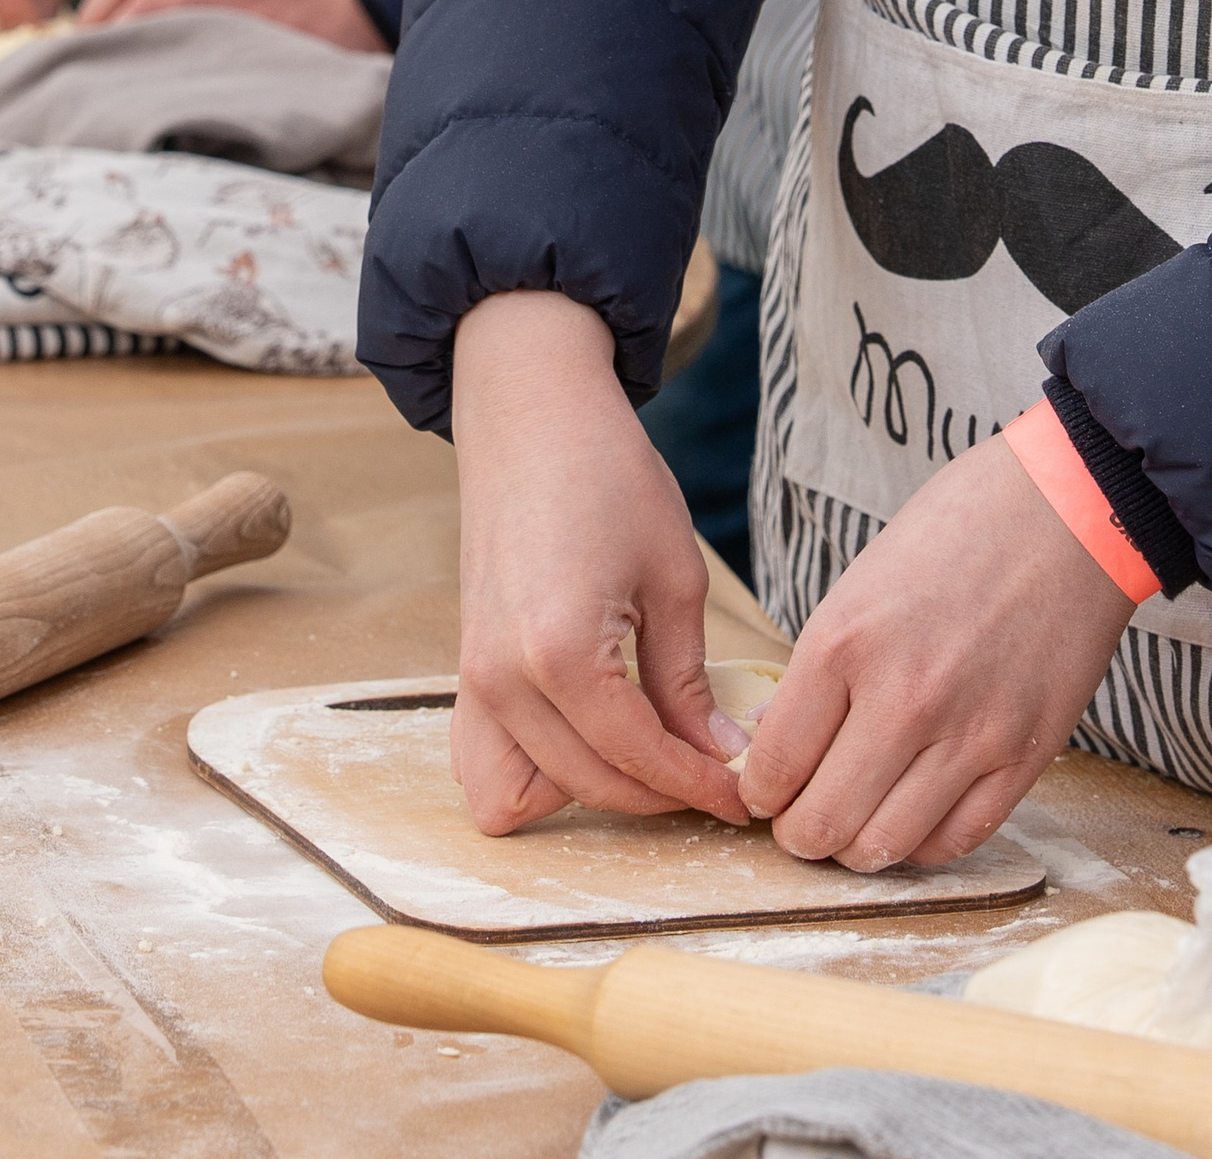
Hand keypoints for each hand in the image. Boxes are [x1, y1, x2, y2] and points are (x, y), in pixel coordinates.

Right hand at [449, 290, 752, 836]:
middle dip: (659, 793)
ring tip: (647, 758)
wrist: (532, 415)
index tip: (745, 796)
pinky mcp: (465, 668)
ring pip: (521, 795)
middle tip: (716, 774)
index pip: (638, 758)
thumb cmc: (608, 474)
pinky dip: (532, 774)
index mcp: (560, 655)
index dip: (699, 784)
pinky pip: (484, 761)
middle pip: (588, 786)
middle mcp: (503, 680)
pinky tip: (588, 742)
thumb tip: (717, 753)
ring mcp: (473, 679)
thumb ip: (686, 678)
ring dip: (587, 794)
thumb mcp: (673, 575)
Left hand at [739, 430, 1134, 870]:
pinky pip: (956, 841)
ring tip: (857, 823)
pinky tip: (913, 818)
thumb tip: (781, 741)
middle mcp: (903, 697)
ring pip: (884, 847)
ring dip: (858, 848)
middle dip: (799, 834)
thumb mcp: (863, 581)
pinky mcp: (1024, 755)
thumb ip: (823, 668)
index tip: (765, 794)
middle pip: (821, 824)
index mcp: (846, 641)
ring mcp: (969, 733)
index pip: (774, 765)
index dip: (758, 794)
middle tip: (802, 820)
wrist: (1070, 508)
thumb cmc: (961, 528)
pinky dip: (922, 844)